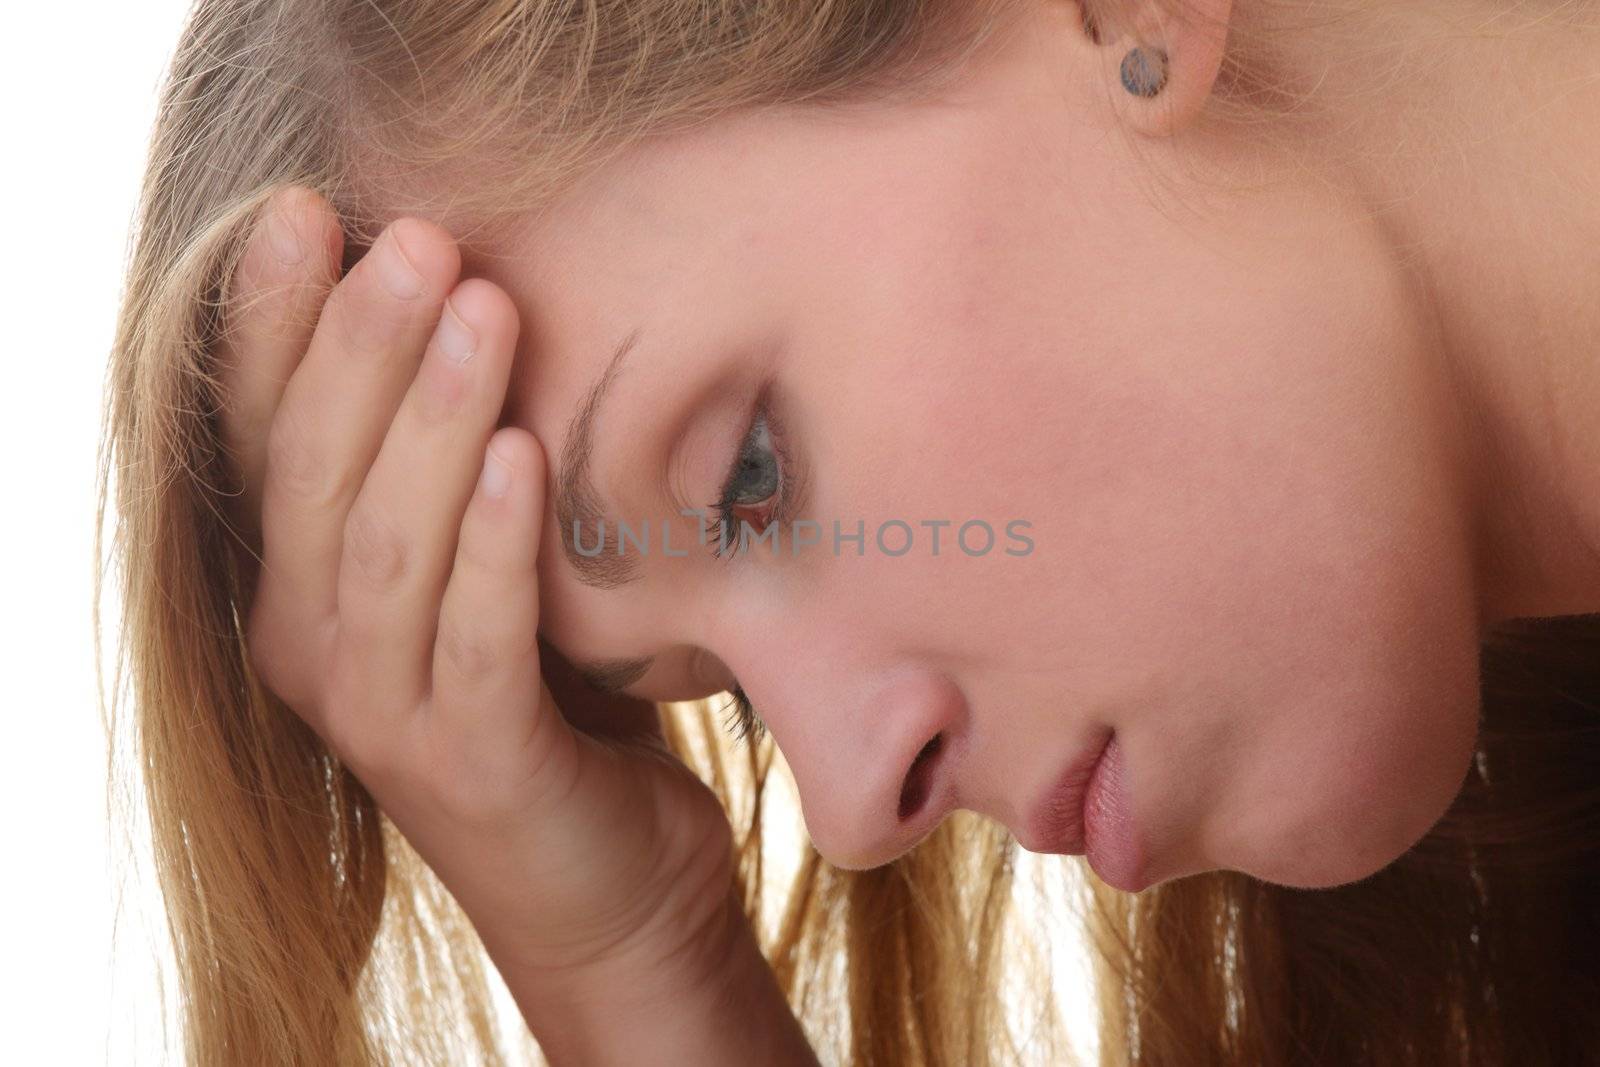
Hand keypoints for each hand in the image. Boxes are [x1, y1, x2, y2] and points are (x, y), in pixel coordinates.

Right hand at [214, 184, 737, 986]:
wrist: (604, 880)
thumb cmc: (550, 695)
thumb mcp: (481, 566)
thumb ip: (451, 469)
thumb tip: (477, 290)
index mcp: (300, 585)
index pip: (263, 435)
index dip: (271, 324)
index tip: (305, 212)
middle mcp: (311, 646)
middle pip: (315, 473)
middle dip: (363, 345)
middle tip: (422, 239)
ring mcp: (381, 712)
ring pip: (386, 545)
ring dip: (434, 419)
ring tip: (483, 306)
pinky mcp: (472, 764)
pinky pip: (475, 640)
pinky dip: (497, 546)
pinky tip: (529, 457)